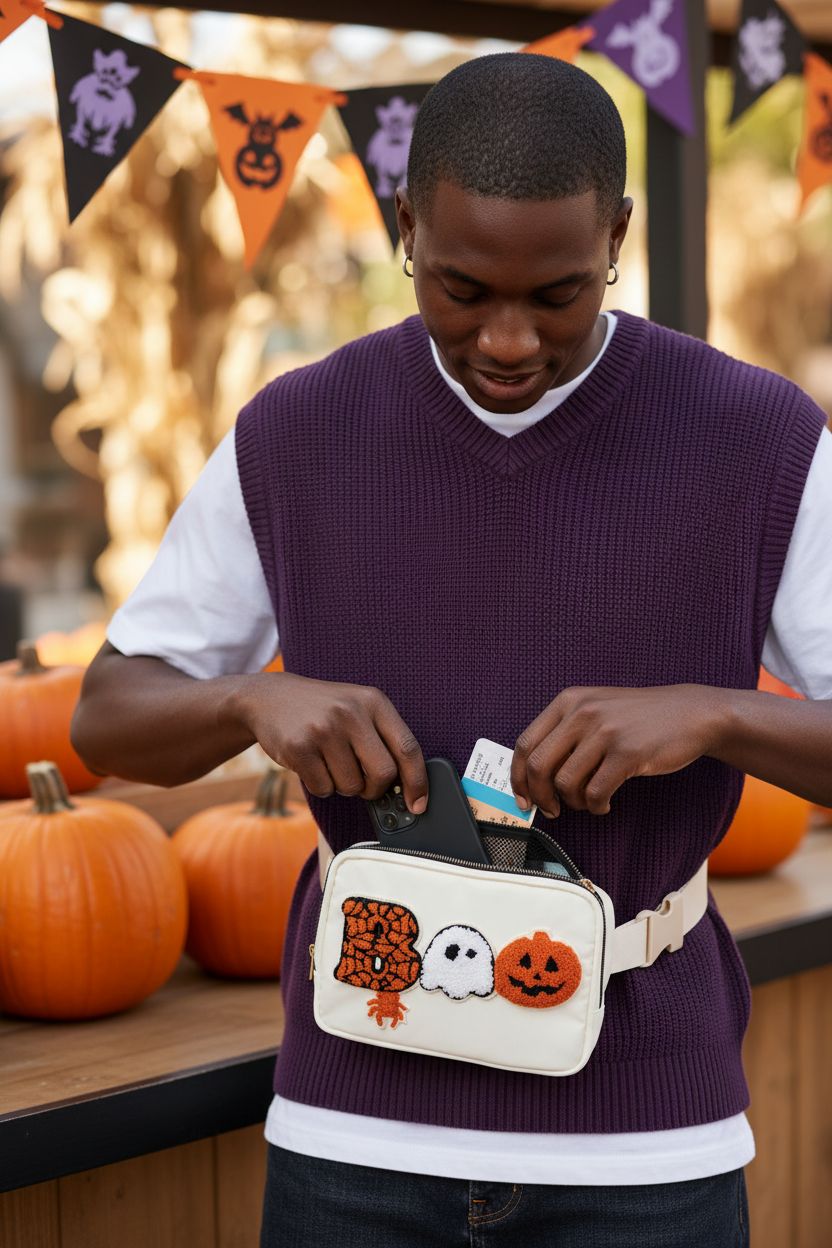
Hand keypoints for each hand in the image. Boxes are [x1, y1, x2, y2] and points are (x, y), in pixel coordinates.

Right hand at [226, 672, 427, 813]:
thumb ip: (382, 739)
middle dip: (375, 788)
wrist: (269, 698)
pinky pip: (324, 789)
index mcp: (373, 701)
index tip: (419, 805)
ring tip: (329, 760)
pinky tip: (312, 762)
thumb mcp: (357, 708)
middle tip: (363, 783)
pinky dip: (321, 785)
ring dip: (342, 785)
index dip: (418, 782)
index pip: (408, 748)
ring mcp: (323, 729)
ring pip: (352, 786)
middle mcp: (351, 712)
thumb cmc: (323, 710)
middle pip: (383, 774)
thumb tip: (407, 789)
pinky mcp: (299, 748)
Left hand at [510, 684, 727, 817]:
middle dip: (540, 797)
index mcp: (568, 701)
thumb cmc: (640, 718)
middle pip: (538, 766)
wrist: (691, 713)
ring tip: (589, 801)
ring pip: (566, 783)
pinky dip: (596, 806)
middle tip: (552, 810)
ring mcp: (605, 731)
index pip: (525, 743)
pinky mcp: (628, 753)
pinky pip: (595, 793)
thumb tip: (533, 776)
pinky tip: (606, 803)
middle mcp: (582, 712)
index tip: (522, 799)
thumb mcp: (596, 710)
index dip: (517, 777)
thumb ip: (565, 733)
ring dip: (574, 803)